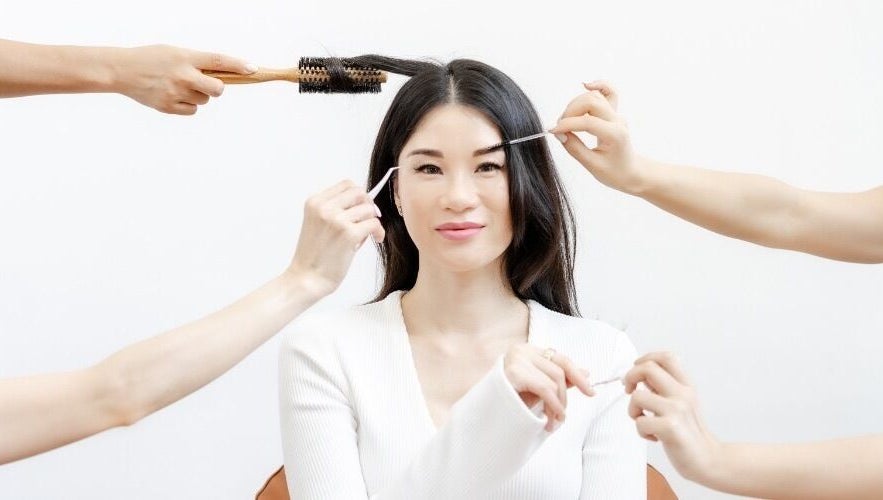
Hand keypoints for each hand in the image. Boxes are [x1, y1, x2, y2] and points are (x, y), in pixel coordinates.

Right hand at [111, 44, 253, 114]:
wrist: (121, 71)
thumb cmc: (150, 59)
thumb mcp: (174, 52)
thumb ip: (196, 62)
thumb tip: (221, 74)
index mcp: (185, 57)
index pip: (218, 61)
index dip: (238, 66)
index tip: (253, 69)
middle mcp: (183, 75)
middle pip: (218, 89)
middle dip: (217, 88)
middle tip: (209, 84)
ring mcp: (176, 93)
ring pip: (204, 101)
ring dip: (199, 95)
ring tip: (179, 86)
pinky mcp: (169, 107)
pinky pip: (192, 111)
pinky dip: (188, 105)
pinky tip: (174, 96)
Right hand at [286, 180, 384, 298]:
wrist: (307, 278)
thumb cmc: (314, 256)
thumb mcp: (317, 223)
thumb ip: (335, 210)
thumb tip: (365, 203)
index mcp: (315, 202)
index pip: (346, 184)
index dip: (358, 195)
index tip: (361, 207)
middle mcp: (324, 207)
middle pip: (359, 192)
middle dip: (368, 205)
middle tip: (368, 220)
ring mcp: (336, 220)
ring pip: (369, 209)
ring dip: (372, 221)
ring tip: (365, 236)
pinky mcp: (349, 234)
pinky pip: (374, 224)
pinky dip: (379, 232)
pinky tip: (376, 239)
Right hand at [503, 345, 594, 431]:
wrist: (483, 414)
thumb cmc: (509, 400)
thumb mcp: (537, 389)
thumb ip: (558, 379)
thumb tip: (586, 372)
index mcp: (528, 350)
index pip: (561, 359)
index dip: (578, 376)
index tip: (591, 392)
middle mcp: (522, 350)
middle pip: (560, 370)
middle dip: (565, 398)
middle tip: (561, 418)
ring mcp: (516, 359)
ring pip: (554, 381)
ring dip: (558, 406)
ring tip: (552, 422)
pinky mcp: (513, 372)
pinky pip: (545, 388)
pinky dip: (553, 405)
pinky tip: (550, 420)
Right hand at [551, 81, 648, 194]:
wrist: (631, 172)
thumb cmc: (615, 172)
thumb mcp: (592, 166)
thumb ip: (574, 148)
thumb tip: (559, 134)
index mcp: (615, 134)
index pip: (586, 122)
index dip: (566, 125)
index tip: (553, 132)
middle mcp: (617, 120)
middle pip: (590, 101)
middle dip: (570, 111)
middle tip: (560, 128)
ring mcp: (616, 115)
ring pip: (594, 96)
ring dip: (576, 103)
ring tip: (567, 119)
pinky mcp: (614, 113)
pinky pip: (608, 93)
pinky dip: (597, 86)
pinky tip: (586, 85)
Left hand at [623, 351, 721, 481]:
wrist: (708, 460)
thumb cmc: (689, 433)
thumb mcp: (681, 403)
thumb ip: (663, 388)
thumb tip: (640, 374)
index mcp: (686, 386)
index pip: (666, 357)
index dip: (646, 358)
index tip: (637, 372)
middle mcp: (683, 394)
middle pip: (648, 368)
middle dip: (630, 377)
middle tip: (629, 391)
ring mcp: (677, 409)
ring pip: (637, 396)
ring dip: (633, 411)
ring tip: (644, 421)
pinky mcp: (670, 427)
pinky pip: (640, 421)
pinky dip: (641, 431)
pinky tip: (654, 437)